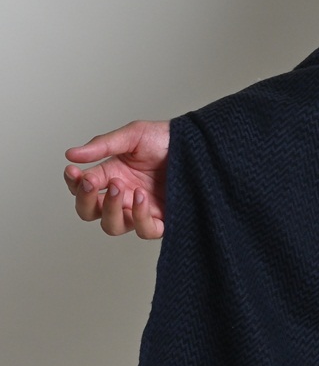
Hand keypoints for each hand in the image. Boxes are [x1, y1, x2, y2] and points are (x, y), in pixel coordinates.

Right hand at [63, 119, 170, 238]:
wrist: (200, 143)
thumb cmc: (167, 138)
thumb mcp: (133, 135)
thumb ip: (103, 146)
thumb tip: (71, 155)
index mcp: (112, 174)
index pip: (82, 188)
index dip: (73, 183)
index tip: (73, 170)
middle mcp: (124, 195)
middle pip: (90, 212)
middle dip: (85, 200)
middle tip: (90, 182)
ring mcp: (142, 209)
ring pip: (112, 226)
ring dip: (109, 209)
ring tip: (120, 186)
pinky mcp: (163, 219)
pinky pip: (145, 230)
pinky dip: (140, 217)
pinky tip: (142, 197)